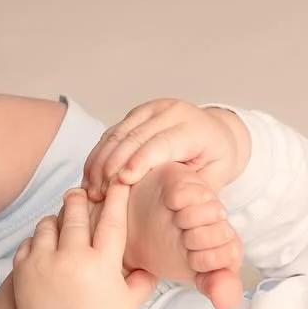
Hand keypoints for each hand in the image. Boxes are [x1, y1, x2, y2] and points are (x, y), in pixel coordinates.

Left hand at [12, 185, 156, 308]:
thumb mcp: (130, 304)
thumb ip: (142, 279)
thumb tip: (149, 261)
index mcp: (103, 264)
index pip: (112, 219)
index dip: (117, 196)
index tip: (118, 181)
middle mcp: (73, 258)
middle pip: (76, 212)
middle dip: (80, 199)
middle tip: (82, 193)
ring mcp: (44, 263)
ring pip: (48, 224)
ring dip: (57, 220)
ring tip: (63, 224)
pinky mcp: (23, 272)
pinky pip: (28, 242)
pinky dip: (37, 241)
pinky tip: (46, 246)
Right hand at [83, 99, 250, 199]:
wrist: (217, 134)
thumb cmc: (217, 160)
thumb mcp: (216, 176)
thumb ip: (193, 186)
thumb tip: (170, 199)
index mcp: (193, 127)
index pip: (161, 143)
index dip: (140, 161)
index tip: (123, 181)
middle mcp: (170, 112)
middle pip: (133, 136)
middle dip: (113, 165)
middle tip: (100, 194)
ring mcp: (150, 109)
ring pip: (117, 133)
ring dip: (100, 161)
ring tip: (91, 189)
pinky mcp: (136, 114)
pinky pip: (112, 133)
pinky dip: (99, 154)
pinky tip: (90, 176)